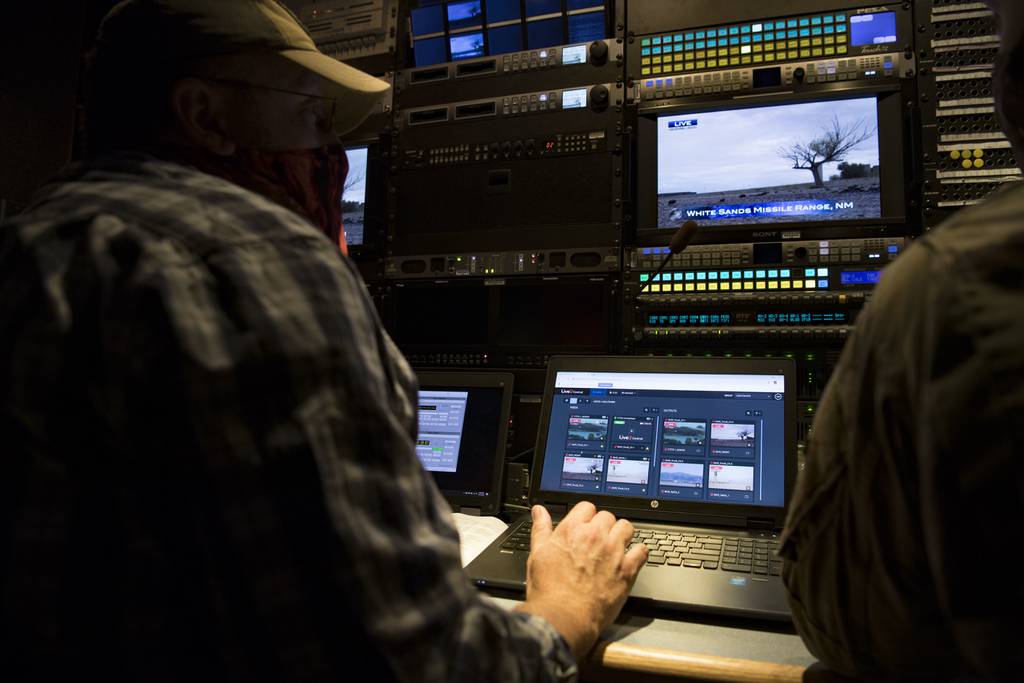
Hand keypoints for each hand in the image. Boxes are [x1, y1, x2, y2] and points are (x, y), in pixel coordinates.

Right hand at [514, 501, 647, 658]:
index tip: (585, 525)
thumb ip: (541, 529)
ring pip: (626, 527)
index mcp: (572, 530)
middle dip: (604, 525)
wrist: (564, 616)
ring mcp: (613, 552)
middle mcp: (595, 536)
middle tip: (599, 539)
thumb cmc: (549, 590)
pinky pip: (641, 551)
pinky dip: (639, 552)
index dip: (586, 516)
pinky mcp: (627, 570)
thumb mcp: (537, 554)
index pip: (586, 507)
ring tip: (617, 545)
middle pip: (607, 516)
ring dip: (622, 533)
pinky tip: (633, 557)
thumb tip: (539, 511)